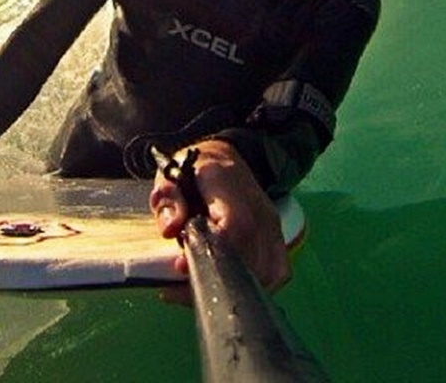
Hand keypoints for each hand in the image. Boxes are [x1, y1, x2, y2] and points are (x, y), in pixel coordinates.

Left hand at [149, 140, 290, 291]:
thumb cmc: (192, 172)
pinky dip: (251, 286)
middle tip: (180, 284)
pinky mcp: (278, 240)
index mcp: (228, 183)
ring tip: (196, 286)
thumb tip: (171, 230)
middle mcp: (259, 206)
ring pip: (265, 271)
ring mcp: (273, 225)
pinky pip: (275, 273)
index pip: (236, 225)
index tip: (181, 267)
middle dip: (213, 277)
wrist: (222, 160)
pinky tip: (223, 284)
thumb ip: (168, 199)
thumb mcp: (169, 176)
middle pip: (251, 256)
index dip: (212, 253)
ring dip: (231, 286)